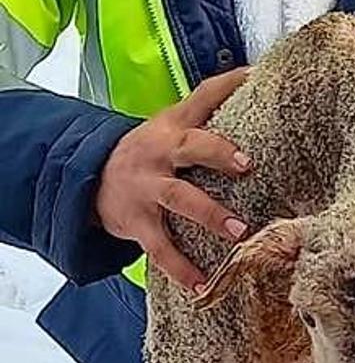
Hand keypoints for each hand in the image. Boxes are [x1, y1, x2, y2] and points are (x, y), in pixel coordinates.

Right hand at [93, 69, 252, 290]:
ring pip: (179, 199)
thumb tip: (257, 80)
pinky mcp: (138, 223)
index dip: (227, 86)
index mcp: (173, 127)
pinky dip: (182, 269)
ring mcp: (147, 189)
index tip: (255, 77)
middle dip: (217, 153)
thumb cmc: (151, 152)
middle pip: (189, 148)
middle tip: (247, 164)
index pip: (201, 98)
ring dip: (210, 215)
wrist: (91, 180)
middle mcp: (160, 153)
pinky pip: (162, 249)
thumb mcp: (172, 125)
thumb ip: (209, 109)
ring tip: (239, 232)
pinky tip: (203, 285)